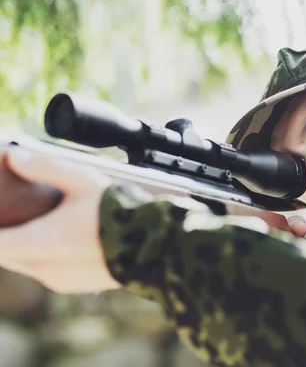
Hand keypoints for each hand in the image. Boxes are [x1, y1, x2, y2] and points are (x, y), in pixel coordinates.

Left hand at [0, 148, 119, 293]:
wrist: (153, 246)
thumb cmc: (120, 212)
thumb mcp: (83, 180)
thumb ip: (45, 167)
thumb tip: (15, 157)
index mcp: (41, 242)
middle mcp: (44, 267)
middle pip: (5, 254)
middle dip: (6, 237)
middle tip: (13, 216)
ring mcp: (58, 280)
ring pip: (24, 264)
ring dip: (23, 248)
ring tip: (39, 224)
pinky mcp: (72, 285)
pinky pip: (44, 272)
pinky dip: (43, 258)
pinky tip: (61, 240)